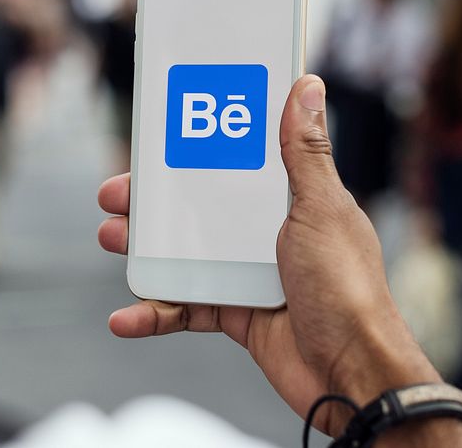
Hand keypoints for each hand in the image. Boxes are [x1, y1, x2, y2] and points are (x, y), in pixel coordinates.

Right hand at [98, 76, 441, 436]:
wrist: (350, 375)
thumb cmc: (346, 288)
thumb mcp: (321, 209)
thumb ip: (306, 153)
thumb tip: (308, 86)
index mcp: (288, 201)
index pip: (231, 166)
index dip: (191, 152)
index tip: (156, 141)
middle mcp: (264, 234)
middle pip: (195, 209)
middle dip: (151, 202)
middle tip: (116, 194)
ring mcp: (246, 274)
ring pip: (181, 254)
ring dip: (142, 249)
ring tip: (111, 238)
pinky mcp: (233, 314)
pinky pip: (183, 308)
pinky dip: (153, 313)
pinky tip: (126, 316)